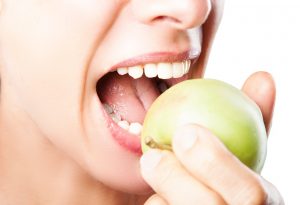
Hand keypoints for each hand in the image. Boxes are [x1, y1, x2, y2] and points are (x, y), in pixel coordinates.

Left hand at [140, 72, 283, 204]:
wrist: (212, 202)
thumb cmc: (230, 176)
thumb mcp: (244, 154)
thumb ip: (253, 123)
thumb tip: (262, 77)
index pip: (250, 194)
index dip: (215, 162)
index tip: (186, 132)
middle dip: (174, 178)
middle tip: (152, 157)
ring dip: (160, 190)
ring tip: (154, 168)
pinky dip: (156, 201)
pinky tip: (158, 191)